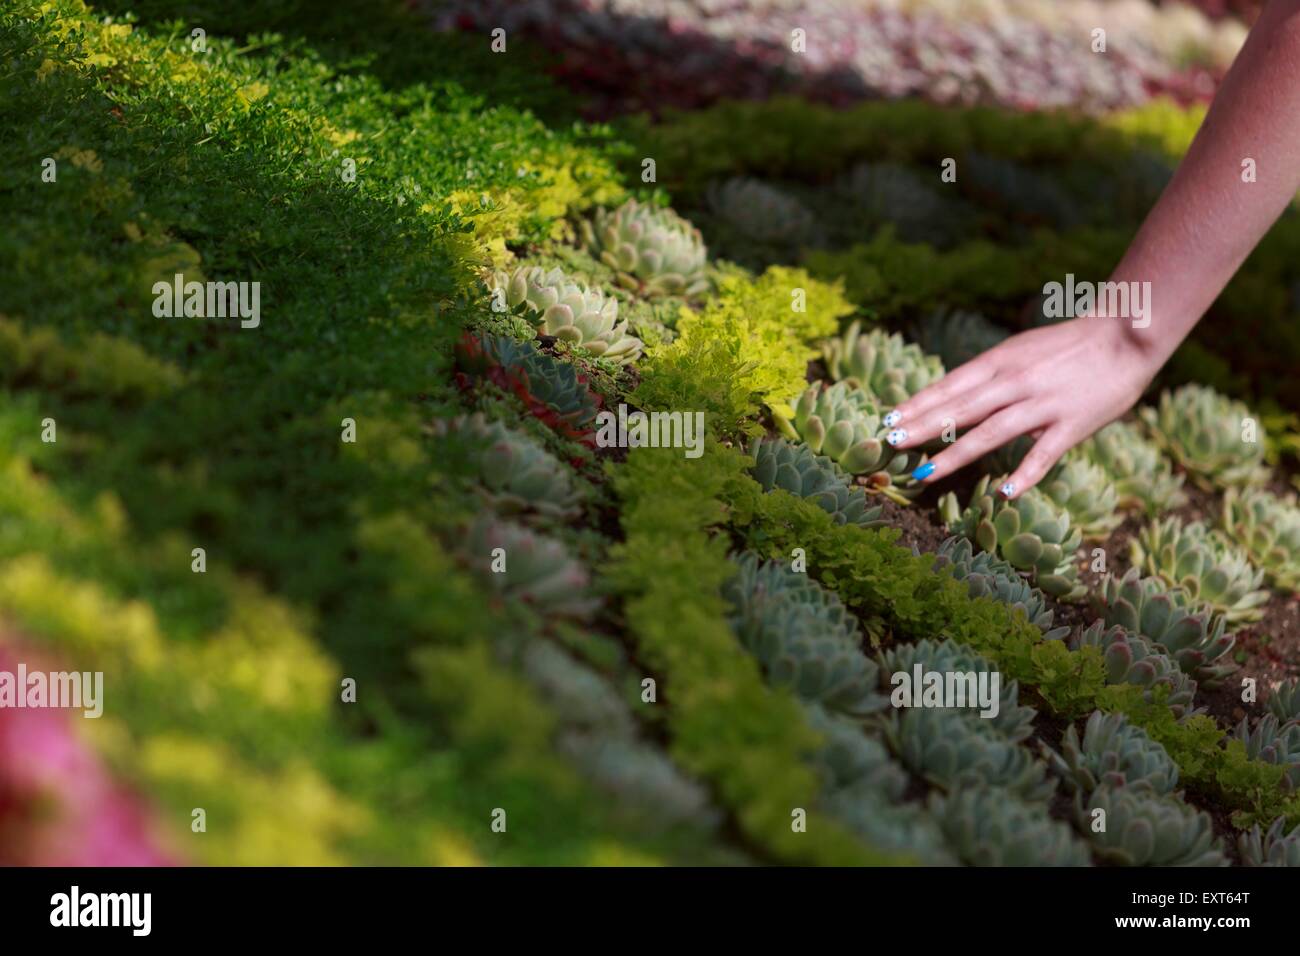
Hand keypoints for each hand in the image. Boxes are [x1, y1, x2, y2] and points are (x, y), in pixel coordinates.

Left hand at [885, 317, 1163, 497]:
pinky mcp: (1072, 424)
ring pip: (991, 432)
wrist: (1127, 334)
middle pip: (961, 408)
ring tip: (927, 473)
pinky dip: (1025, 474)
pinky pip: (1044, 454)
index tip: (888, 420)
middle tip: (892, 444)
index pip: (950, 385)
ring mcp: (1043, 403)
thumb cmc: (1068, 346)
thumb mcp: (1020, 350)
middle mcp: (1016, 381)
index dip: (918, 404)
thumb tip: (953, 400)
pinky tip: (1003, 493)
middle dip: (923, 427)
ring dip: (956, 454)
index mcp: (1001, 361)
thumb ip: (989, 376)